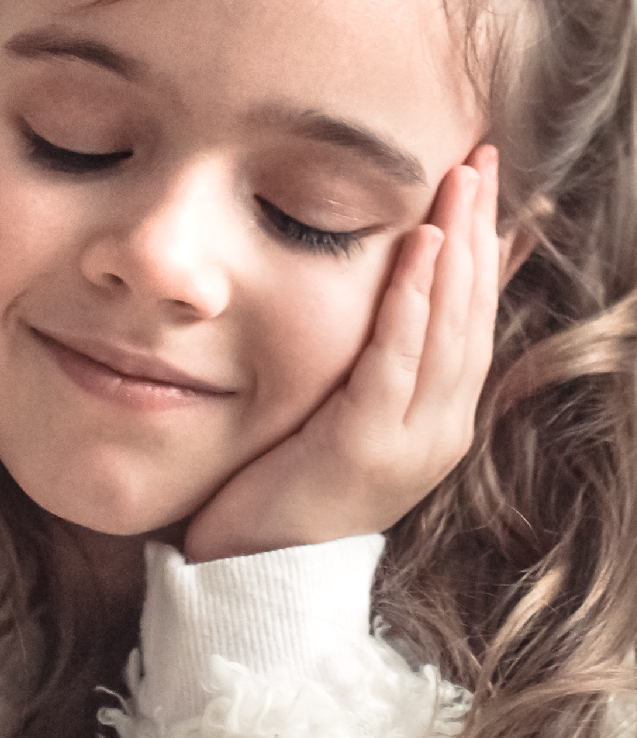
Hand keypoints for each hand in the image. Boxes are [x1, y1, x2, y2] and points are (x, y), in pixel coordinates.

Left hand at [184, 146, 501, 562]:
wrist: (249, 579)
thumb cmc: (278, 494)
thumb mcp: (333, 416)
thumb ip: (365, 362)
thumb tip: (381, 303)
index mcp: (436, 421)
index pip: (474, 319)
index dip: (485, 248)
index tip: (489, 182)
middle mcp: (439, 430)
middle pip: (471, 313)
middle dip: (479, 230)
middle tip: (481, 157)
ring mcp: (411, 443)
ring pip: (447, 329)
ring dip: (456, 249)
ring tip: (459, 183)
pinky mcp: (365, 449)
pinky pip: (395, 360)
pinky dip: (410, 301)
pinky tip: (418, 249)